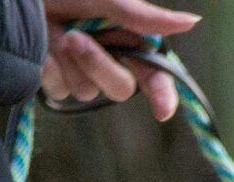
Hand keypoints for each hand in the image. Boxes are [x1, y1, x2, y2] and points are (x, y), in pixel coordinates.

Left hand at [41, 0, 201, 121]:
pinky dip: (49, 69)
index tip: (163, 111)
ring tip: (54, 31)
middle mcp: (108, 57)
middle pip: (120, 88)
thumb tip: (192, 22)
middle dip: (98, 65)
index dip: (162, 93)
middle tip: (74, 37)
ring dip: (69, 63)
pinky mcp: (56, 81)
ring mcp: (81, 72)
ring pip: (87, 91)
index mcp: (127, 37)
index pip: (154, 74)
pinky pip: (60, 91)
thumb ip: (144, 18)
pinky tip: (41, 47)